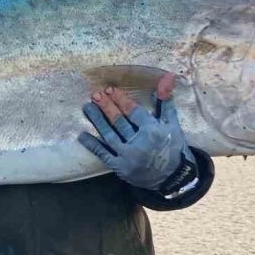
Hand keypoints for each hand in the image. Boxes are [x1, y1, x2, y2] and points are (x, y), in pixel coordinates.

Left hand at [77, 74, 195, 194]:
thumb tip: (168, 76)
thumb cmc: (172, 147)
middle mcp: (139, 143)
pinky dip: (92, 145)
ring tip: (87, 107)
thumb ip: (165, 101)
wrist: (172, 178)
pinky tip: (82, 135)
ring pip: (109, 135)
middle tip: (95, 95)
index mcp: (153, 131)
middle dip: (106, 107)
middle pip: (119, 122)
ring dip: (97, 120)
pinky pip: (103, 154)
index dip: (121, 100)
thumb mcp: (172, 124)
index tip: (110, 90)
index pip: (133, 112)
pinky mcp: (120, 167)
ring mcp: (128, 156)